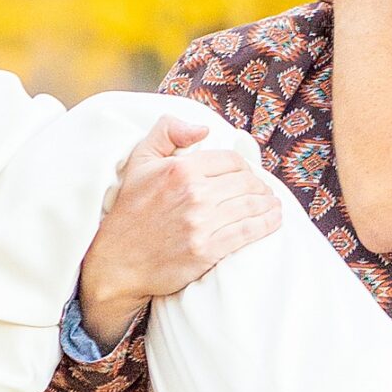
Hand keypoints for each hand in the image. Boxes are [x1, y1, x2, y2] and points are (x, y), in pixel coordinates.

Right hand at [78, 112, 281, 349]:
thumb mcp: (139, 161)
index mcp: (180, 169)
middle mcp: (194, 194)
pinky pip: (248, 232)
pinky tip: (273, 220)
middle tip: (263, 192)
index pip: (231, 161)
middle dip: (259, 186)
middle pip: (246, 183)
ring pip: (251, 206)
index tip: (247, 176)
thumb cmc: (130, 211)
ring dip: (268, 204)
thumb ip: (167, 131)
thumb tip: (204, 129)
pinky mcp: (207, 250)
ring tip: (272, 205)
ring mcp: (201, 224)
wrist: (118, 262)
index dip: (244, 167)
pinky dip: (267, 224)